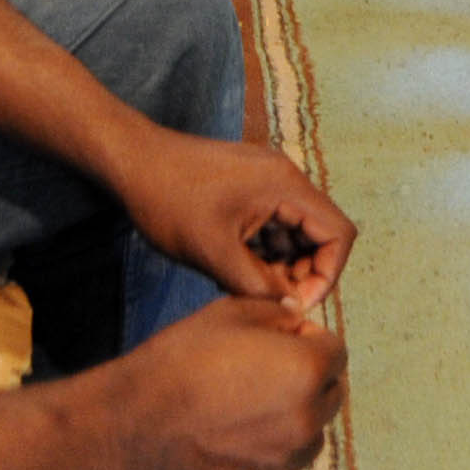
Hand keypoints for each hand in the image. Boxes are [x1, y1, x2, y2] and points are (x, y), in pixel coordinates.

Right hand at [90, 298, 347, 469]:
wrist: (128, 430)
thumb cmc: (175, 364)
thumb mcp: (225, 315)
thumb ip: (274, 313)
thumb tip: (297, 318)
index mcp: (305, 372)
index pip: (336, 353)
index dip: (312, 342)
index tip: (283, 343)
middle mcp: (305, 423)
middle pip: (329, 398)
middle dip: (309, 383)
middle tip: (266, 377)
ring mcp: (283, 466)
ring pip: (307, 439)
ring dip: (291, 423)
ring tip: (244, 413)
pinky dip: (262, 457)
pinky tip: (224, 444)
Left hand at [117, 129, 355, 306]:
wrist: (131, 160)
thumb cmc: (168, 199)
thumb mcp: (214, 254)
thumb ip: (257, 286)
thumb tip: (290, 309)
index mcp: (285, 186)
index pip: (338, 234)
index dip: (327, 275)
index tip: (297, 303)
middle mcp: (284, 179)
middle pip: (320, 234)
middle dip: (302, 273)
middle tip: (270, 300)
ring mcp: (266, 181)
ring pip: (294, 233)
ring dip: (281, 264)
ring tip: (247, 287)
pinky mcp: (249, 188)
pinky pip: (273, 224)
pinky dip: (264, 251)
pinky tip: (235, 269)